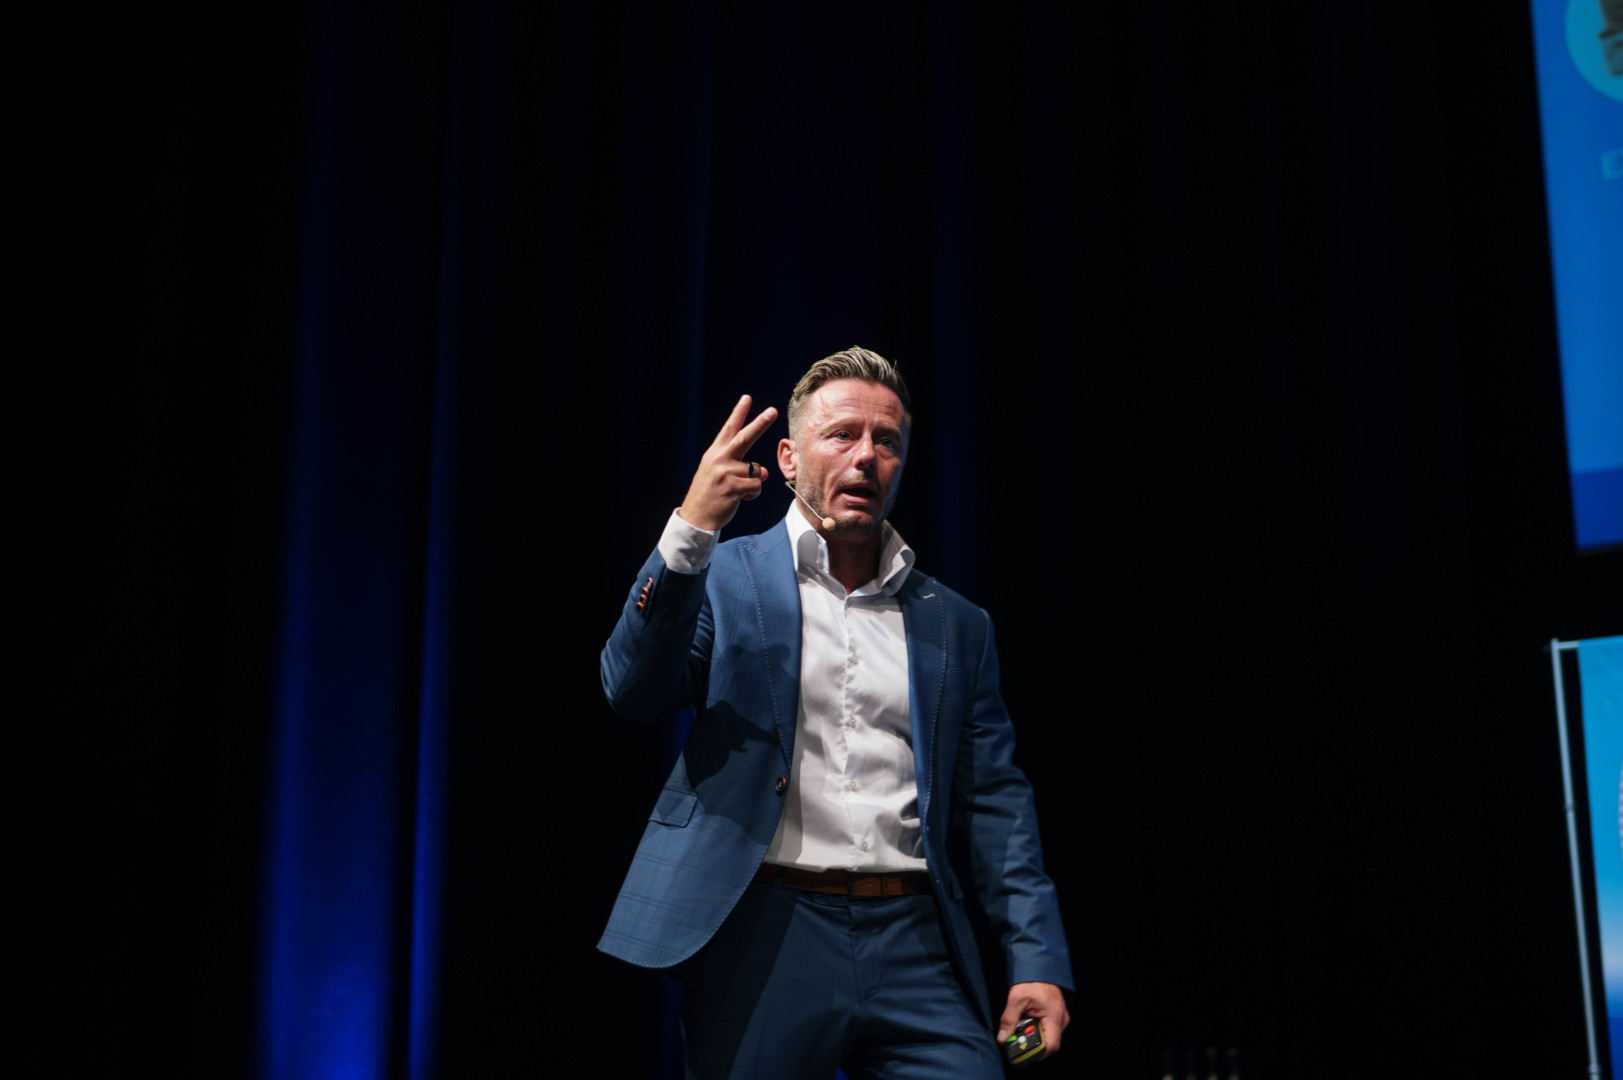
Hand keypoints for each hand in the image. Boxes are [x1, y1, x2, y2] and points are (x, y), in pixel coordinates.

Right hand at [678, 394, 778, 531]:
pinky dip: (753, 495)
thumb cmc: (710, 495)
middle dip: (760, 423)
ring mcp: (725, 472)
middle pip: (745, 437)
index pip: (729, 429)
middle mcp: (719, 459)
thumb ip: (740, 468)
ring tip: (736, 492)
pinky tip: (738, 499)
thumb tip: (764, 472)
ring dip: (753, 484)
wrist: (696, 517)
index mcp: (715, 453)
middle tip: (773, 411)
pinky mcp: (732, 487)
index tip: (747, 398)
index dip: (738, 413)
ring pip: (757, 471)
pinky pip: (757, 487)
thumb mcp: (718, 474)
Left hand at [997, 982, 1068, 1057]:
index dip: (1036, 1052)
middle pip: (1047, 1043)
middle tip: (1017, 1037)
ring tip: (1021, 1026)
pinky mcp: (1054, 1016)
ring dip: (1032, 1035)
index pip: (1050, 1046)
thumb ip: (1009, 1020)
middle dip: (1031, 1043)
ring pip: (1046, 1037)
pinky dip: (1034, 1029)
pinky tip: (1026, 1021)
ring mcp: (1059, 1019)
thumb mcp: (1016, 998)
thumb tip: (1003, 1038)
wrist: (1039, 966)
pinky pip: (1046, 1029)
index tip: (1021, 1050)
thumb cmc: (1032, 980)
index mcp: (1055, 1017)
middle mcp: (1061, 1020)